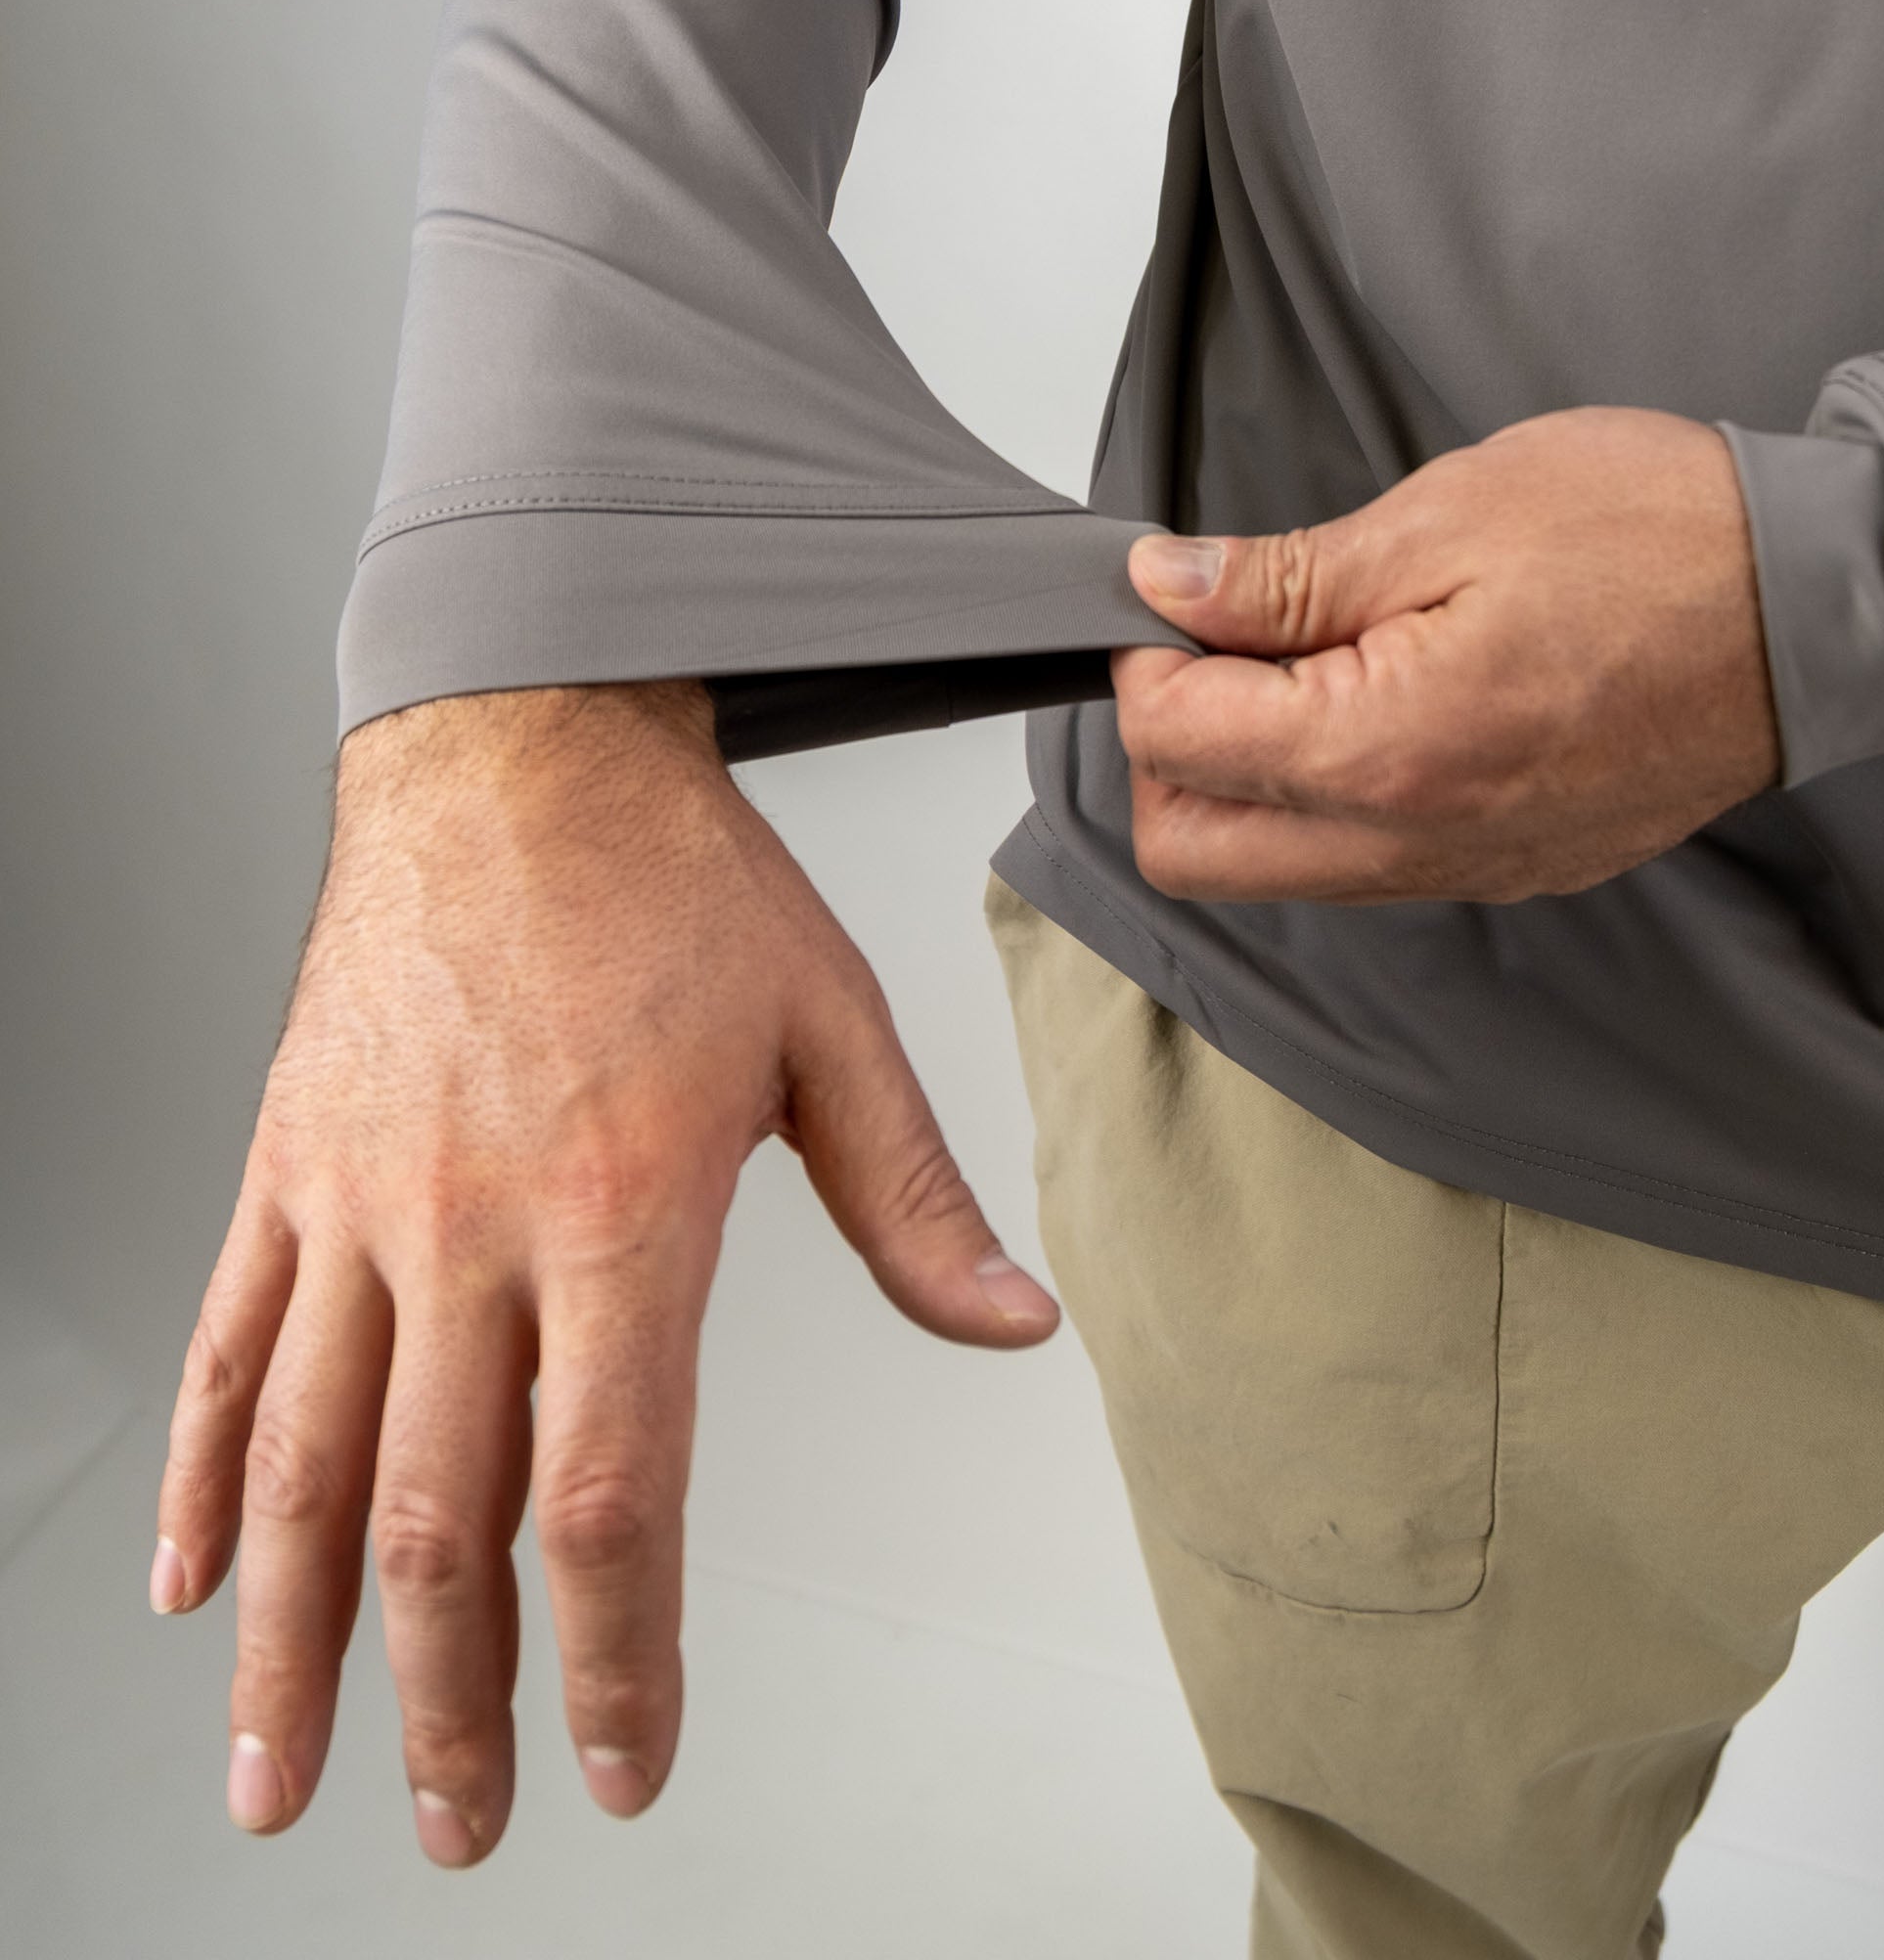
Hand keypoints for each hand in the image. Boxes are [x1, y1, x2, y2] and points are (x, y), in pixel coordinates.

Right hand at [151, 682, 1055, 1864]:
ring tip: (284, 1778)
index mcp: (623, 1207)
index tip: (629, 1759)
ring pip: (308, 1464)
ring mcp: (360, 1199)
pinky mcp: (289, 1160)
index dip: (618, 1656)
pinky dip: (207, 1478)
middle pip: (445, 1523)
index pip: (609, 1494)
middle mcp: (473, 1224)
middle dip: (452, 1703)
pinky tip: (195, 1585)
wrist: (514, 732)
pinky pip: (231, 1342)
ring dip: (294, 1644)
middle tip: (466, 1827)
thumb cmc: (674, 873)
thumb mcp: (831, 1021)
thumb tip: (1011, 1329)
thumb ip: (912, 1201)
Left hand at [1113, 407, 1779, 904]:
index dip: (1147, 655)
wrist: (1821, 604)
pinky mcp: (1508, 868)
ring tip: (1304, 664)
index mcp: (1385, 751)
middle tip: (1216, 646)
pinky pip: (1363, 868)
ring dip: (1245, 780)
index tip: (1178, 596)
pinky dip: (1327, 802)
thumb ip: (1283, 579)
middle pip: (1190, 849)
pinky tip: (1370, 705)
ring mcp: (1465, 871)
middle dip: (1168, 746)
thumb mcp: (1445, 517)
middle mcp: (1415, 843)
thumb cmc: (1658, 539)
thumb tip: (1167, 588)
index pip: (1169, 743)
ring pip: (1272, 872)